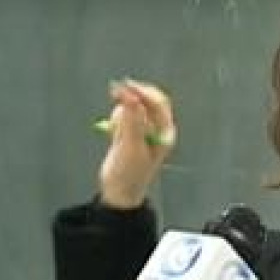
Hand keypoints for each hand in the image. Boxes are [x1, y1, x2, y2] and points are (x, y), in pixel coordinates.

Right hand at [98, 79, 176, 208]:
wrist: (118, 193)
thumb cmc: (129, 176)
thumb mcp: (131, 147)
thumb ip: (132, 121)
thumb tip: (131, 97)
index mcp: (165, 133)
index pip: (157, 103)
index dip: (141, 92)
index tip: (125, 86)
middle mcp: (158, 130)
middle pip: (146, 101)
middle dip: (131, 98)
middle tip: (114, 91)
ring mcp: (144, 130)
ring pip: (132, 108)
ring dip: (121, 113)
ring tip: (116, 134)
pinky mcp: (131, 132)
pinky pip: (123, 116)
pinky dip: (116, 120)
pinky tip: (114, 135)